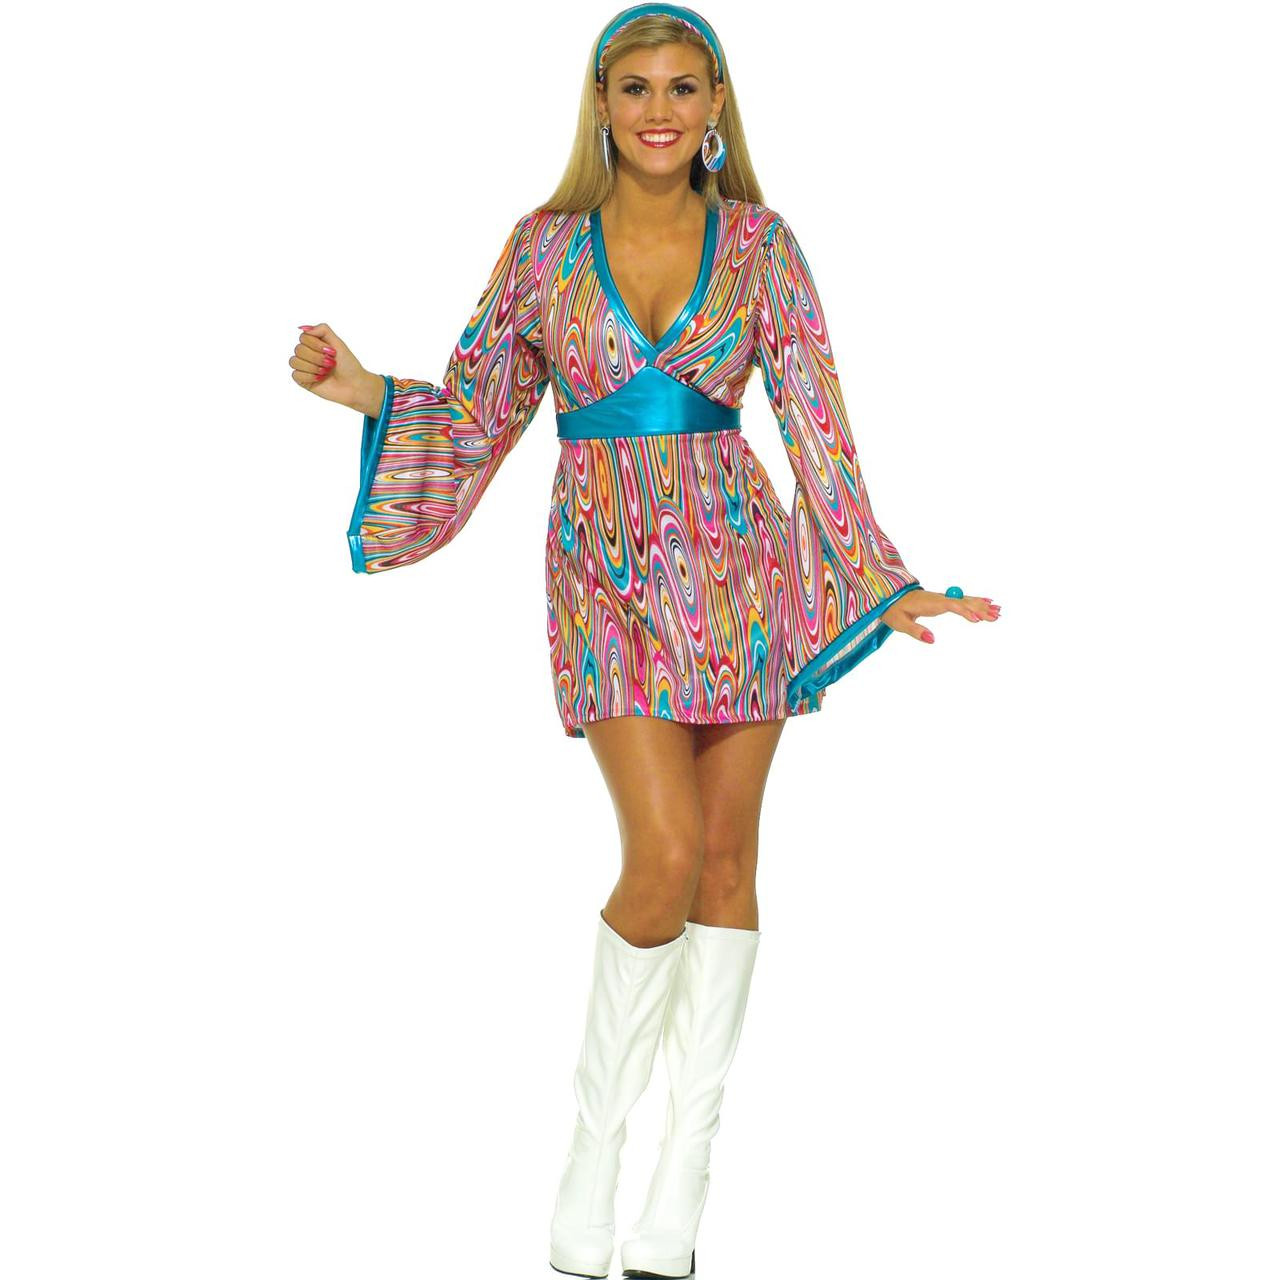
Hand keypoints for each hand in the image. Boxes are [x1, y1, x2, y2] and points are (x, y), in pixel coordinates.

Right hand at [290, 322, 376, 410]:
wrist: (354, 385)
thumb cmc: (348, 365)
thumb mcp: (338, 342)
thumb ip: (322, 330)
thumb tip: (302, 328)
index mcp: (314, 344)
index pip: (303, 338)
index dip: (316, 345)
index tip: (332, 352)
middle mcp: (307, 354)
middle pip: (298, 349)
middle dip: (317, 357)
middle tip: (331, 364)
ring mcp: (304, 368)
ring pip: (294, 361)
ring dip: (313, 367)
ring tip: (326, 372)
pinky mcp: (303, 381)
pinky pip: (295, 375)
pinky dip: (309, 376)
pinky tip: (320, 379)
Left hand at [881, 589, 1000, 644]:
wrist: (889, 597)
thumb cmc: (893, 610)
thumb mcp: (900, 623)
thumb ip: (916, 631)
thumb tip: (933, 640)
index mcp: (929, 603)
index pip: (950, 605)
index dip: (964, 611)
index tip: (977, 619)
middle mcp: (939, 598)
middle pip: (962, 602)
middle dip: (979, 609)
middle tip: (995, 617)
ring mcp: (942, 598)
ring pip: (965, 600)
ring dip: (981, 605)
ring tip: (998, 611)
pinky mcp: (943, 600)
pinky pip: (962, 599)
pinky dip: (976, 601)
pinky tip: (988, 602)